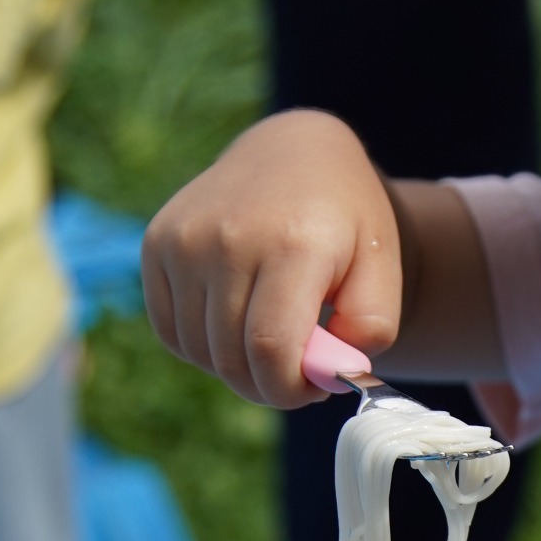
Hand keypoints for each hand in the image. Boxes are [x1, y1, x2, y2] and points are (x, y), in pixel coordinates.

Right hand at [143, 110, 402, 405]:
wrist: (292, 150)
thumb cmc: (343, 219)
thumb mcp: (383, 267)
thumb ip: (371, 328)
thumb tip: (331, 373)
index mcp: (292, 244)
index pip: (271, 350)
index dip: (289, 390)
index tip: (311, 388)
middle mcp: (229, 238)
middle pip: (232, 359)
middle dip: (266, 384)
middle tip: (295, 370)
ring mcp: (185, 239)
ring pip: (199, 352)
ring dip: (235, 365)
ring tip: (268, 335)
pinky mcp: (158, 243)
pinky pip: (171, 331)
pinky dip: (202, 345)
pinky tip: (234, 320)